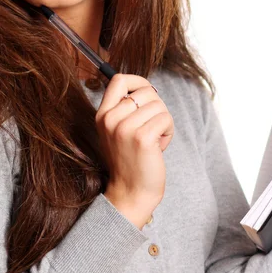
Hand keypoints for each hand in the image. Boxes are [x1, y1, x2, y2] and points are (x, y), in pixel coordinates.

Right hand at [95, 73, 173, 202]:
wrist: (131, 192)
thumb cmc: (131, 160)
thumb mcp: (118, 131)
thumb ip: (126, 109)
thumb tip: (148, 88)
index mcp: (103, 115)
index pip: (119, 80)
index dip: (139, 81)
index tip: (149, 94)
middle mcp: (110, 119)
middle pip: (146, 91)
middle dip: (157, 107)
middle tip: (153, 128)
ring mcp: (124, 128)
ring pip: (159, 105)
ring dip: (164, 121)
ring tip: (155, 139)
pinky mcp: (142, 138)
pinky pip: (165, 119)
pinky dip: (168, 130)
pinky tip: (160, 145)